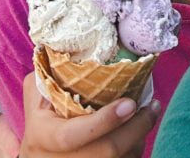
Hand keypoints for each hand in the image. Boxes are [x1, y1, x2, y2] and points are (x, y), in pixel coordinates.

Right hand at [18, 72, 159, 157]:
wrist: (39, 156)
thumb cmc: (41, 118)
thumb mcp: (37, 97)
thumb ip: (50, 74)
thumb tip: (70, 44)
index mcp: (42, 136)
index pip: (72, 135)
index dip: (103, 121)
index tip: (129, 103)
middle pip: (105, 152)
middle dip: (135, 129)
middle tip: (152, 106)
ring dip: (139, 139)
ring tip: (150, 114)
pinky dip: (135, 150)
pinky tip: (139, 133)